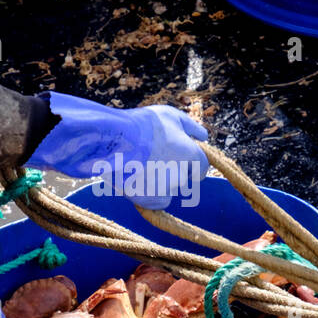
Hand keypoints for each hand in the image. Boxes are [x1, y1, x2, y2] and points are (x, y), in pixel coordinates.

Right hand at [28, 93, 209, 209]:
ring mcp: (164, 189)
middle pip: (184, 178)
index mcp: (191, 154)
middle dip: (175, 171)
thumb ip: (191, 127)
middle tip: (156, 159)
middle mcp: (181, 174)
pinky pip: (157, 201)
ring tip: (142, 167)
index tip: (183, 161)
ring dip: (161, 182)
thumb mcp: (170, 116)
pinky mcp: (148, 201)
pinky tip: (138, 179)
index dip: (193, 164)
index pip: (202, 168)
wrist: (113, 140)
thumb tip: (204, 137)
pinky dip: (151, 194)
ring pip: (169, 189)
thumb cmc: (141, 124)